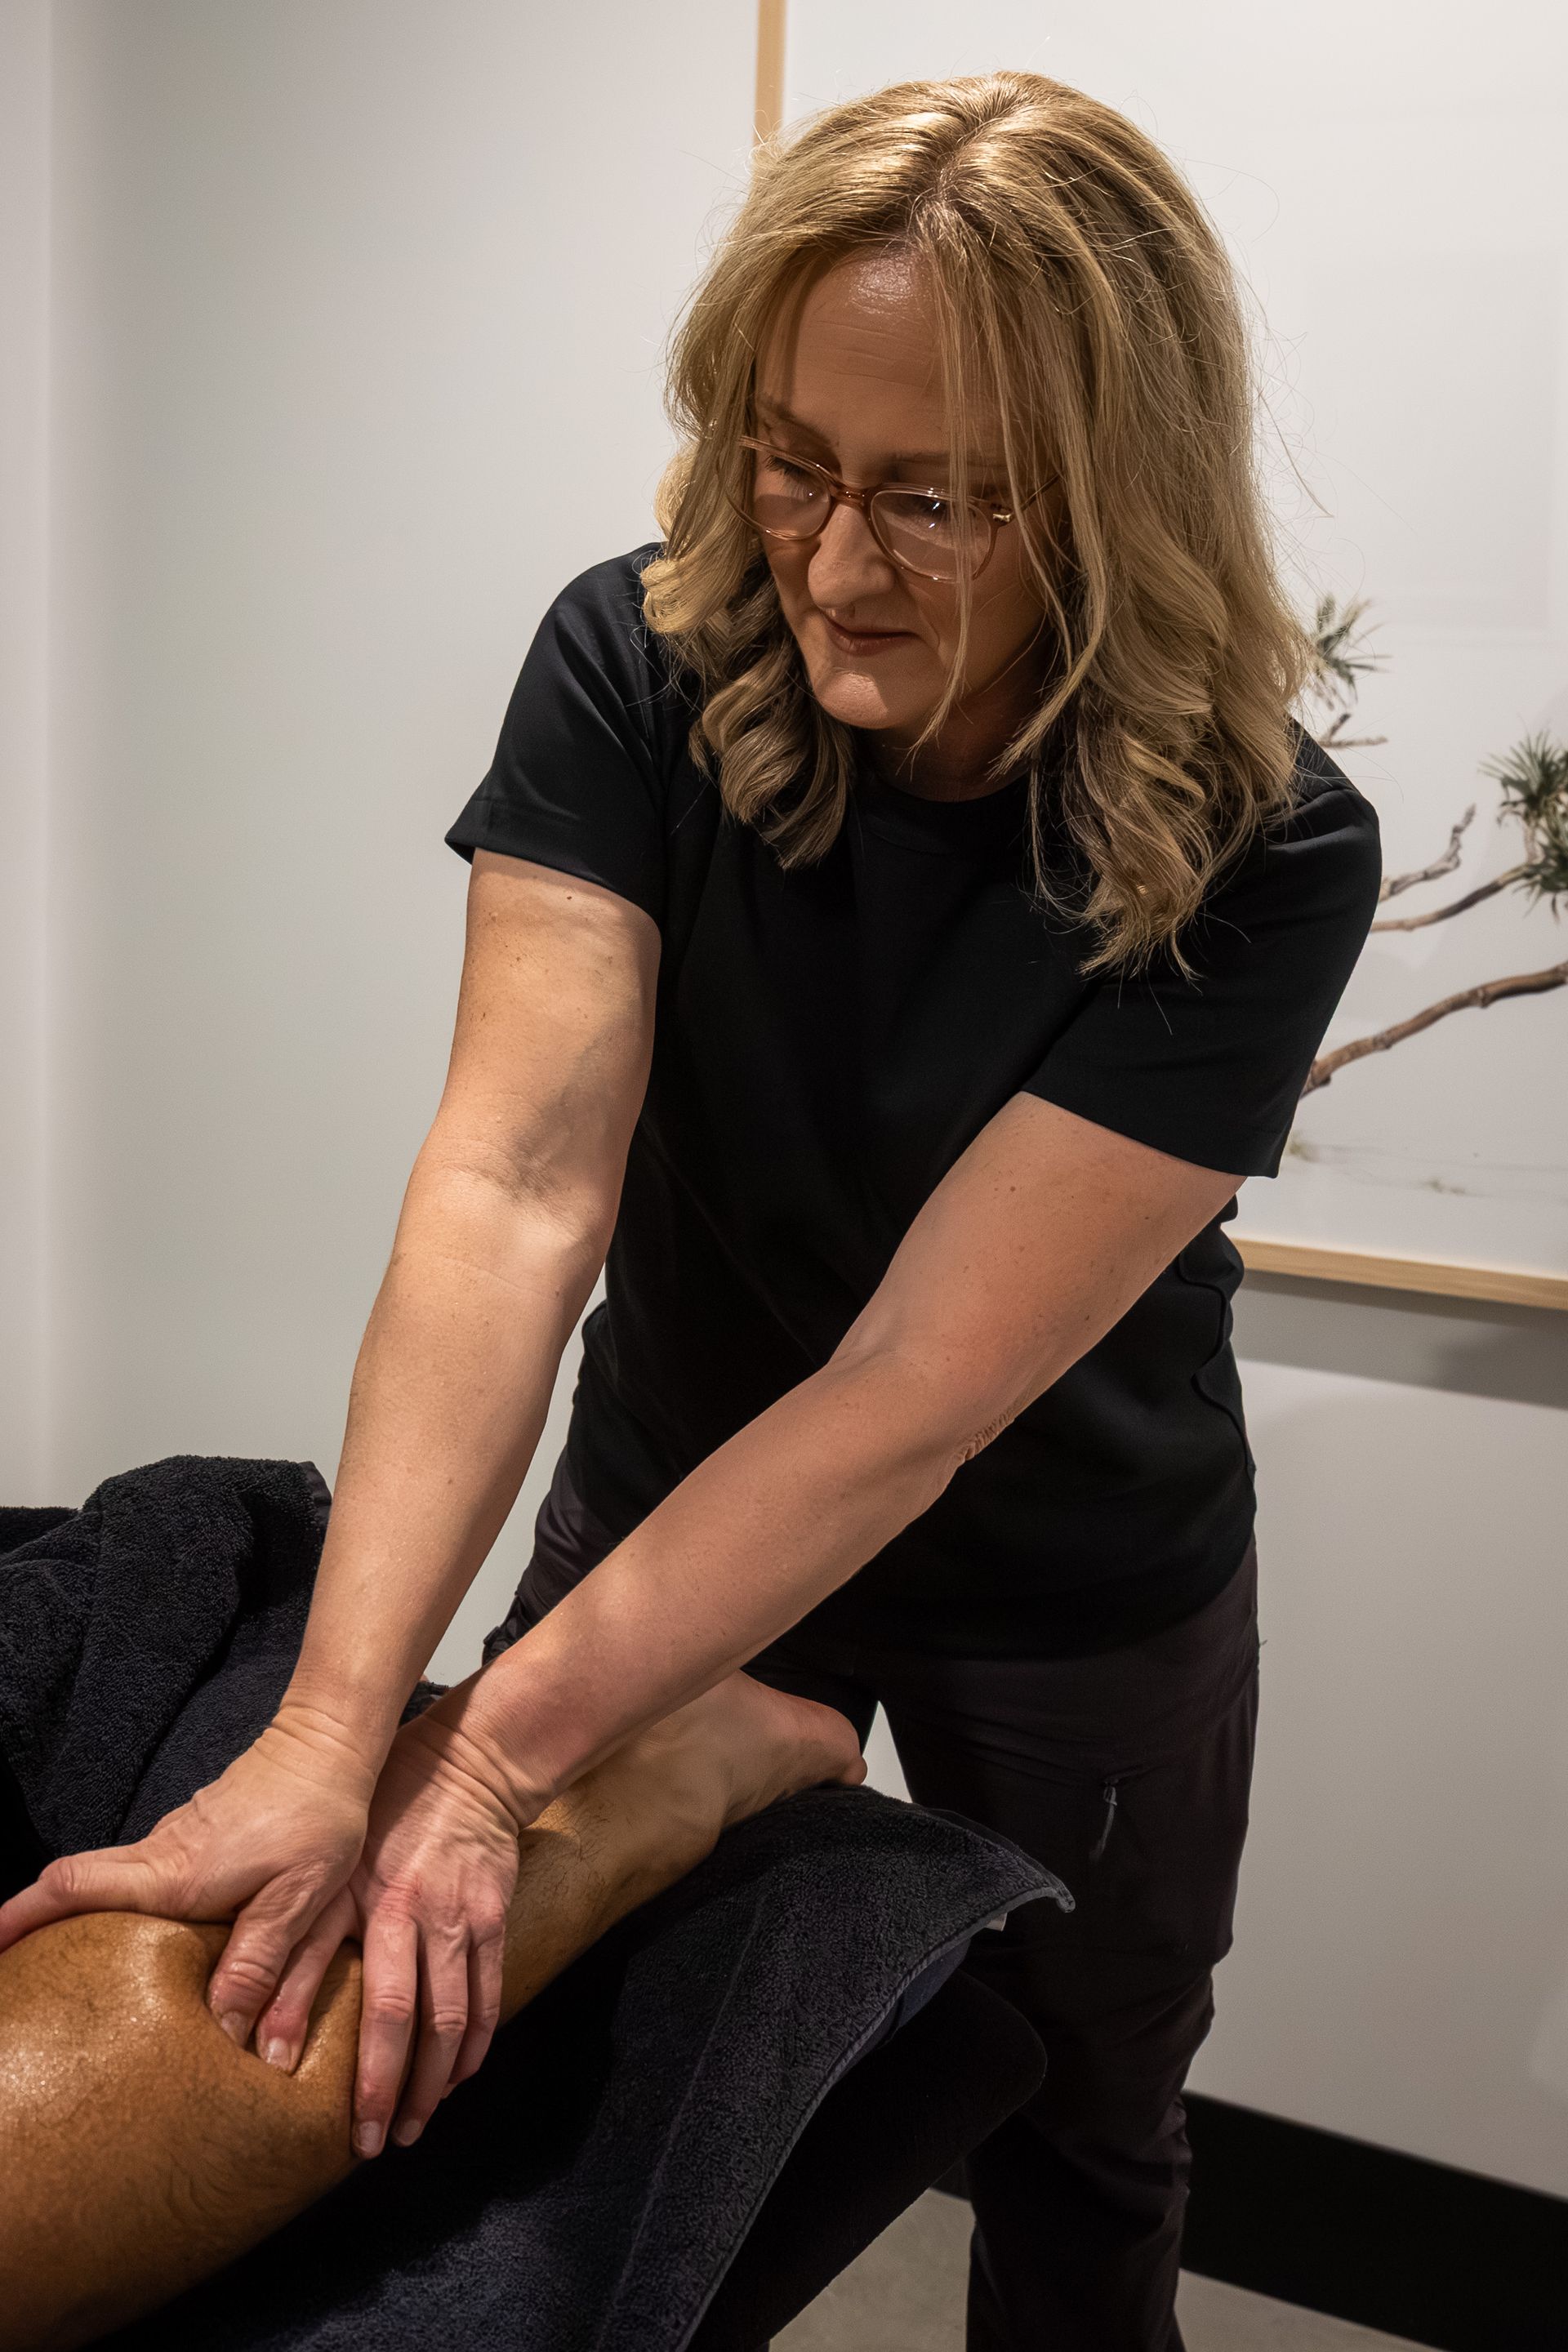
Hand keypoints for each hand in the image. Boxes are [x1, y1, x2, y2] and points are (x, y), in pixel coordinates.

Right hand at [0, 1704, 377, 2049]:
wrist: (330, 1743)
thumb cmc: (319, 1817)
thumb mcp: (296, 1899)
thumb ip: (256, 1964)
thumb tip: (224, 2037)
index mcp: (174, 1876)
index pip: (74, 1889)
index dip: (22, 1917)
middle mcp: (161, 1855)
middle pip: (74, 1886)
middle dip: (33, 1923)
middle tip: (19, 1977)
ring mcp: (175, 1839)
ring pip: (109, 1882)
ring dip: (81, 1918)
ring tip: (76, 1978)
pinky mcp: (197, 1833)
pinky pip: (143, 1873)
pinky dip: (124, 1905)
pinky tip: (147, 1942)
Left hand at [253, 1674, 525, 2159]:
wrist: (471, 1765)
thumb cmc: (386, 1811)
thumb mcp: (333, 1861)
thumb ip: (300, 1929)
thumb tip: (252, 2001)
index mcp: (369, 1902)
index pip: (352, 1995)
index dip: (338, 2056)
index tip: (318, 2109)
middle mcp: (414, 1915)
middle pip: (404, 2019)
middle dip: (388, 2089)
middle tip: (373, 2144)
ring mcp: (462, 1919)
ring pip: (452, 2017)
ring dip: (434, 2080)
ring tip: (416, 2126)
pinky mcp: (496, 1918)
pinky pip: (489, 1994)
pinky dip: (476, 2042)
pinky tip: (460, 2076)